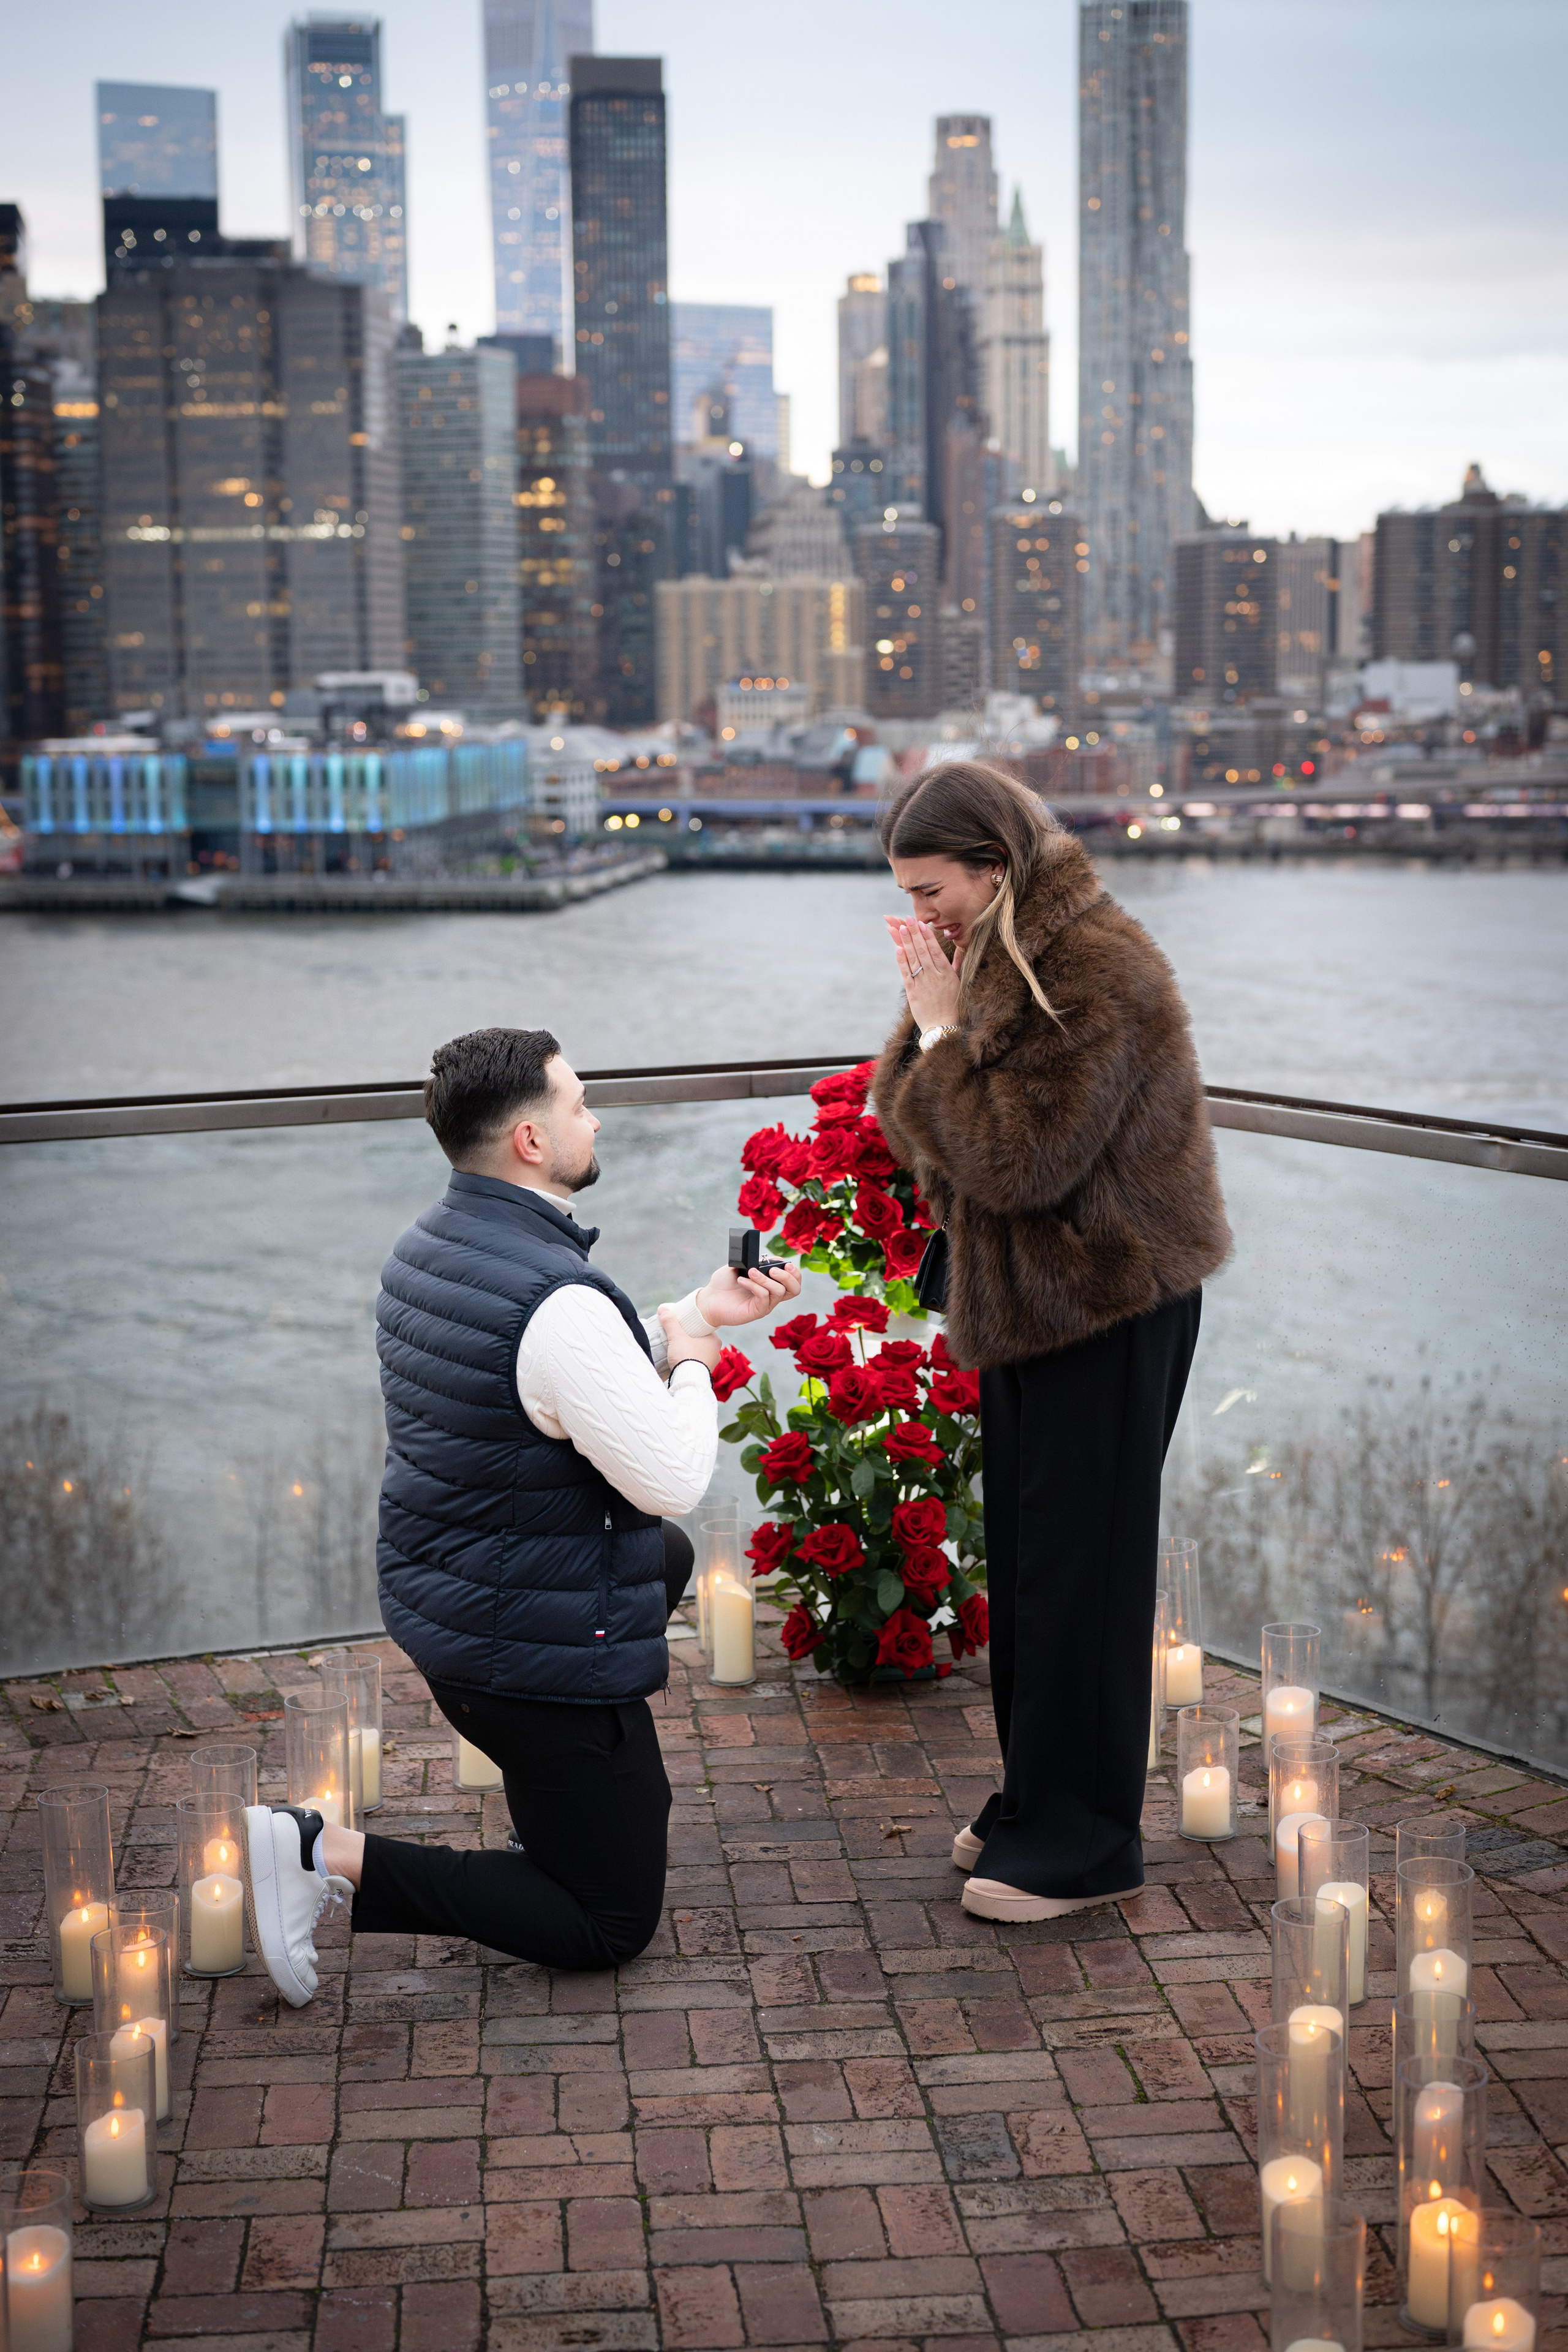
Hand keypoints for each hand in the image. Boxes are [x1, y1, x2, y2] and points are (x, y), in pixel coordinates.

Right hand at [658, 1305, 720, 1371]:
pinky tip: (682, 1361)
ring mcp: (712, 1364)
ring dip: (691, 1351)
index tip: (683, 1327)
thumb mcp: (676, 1336)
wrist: (688, 1381)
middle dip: (690, 1340)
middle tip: (678, 1338)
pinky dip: (691, 1361)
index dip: (692, 1327)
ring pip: (700, 1353)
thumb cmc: (686, 1356)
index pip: (704, 1329)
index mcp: (714, 1340)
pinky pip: (697, 1363)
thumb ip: (670, 1322)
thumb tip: (663, 1310)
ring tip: (678, 1350)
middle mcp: (716, 1352)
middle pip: (701, 1341)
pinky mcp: (705, 1373)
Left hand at [695, 1263, 802, 1328]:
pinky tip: (741, 1280)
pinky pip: (763, 1297)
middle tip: (773, 1269)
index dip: (795, 1272)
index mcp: (771, 1284)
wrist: (708, 1299)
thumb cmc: (723, 1283)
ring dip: (766, 1279)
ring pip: (779, 1291)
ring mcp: (765, 1304)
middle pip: (794, 1289)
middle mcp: (771, 1295)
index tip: (786, 1263)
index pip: (793, 1281)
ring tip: (751, 1272)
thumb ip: (756, 1261)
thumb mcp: (740, 1266)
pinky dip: (754, 1285)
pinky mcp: (756, 1311)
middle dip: (789, 1277)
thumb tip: (772, 1259)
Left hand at [885, 915, 962, 1031]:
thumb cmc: (953, 1005)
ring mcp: (923, 984)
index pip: (935, 950)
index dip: (927, 936)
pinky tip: (897, 949)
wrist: (942, 1029)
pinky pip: (906, 974)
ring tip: (900, 928)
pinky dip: (901, 961)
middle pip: (923, 951)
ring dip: (906, 942)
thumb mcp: (959, 983)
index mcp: (947, 974)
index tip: (921, 923)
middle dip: (914, 933)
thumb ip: (957, 964)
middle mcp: (934, 977)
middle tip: (907, 919)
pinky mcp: (913, 993)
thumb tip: (961, 948)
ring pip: (913, 959)